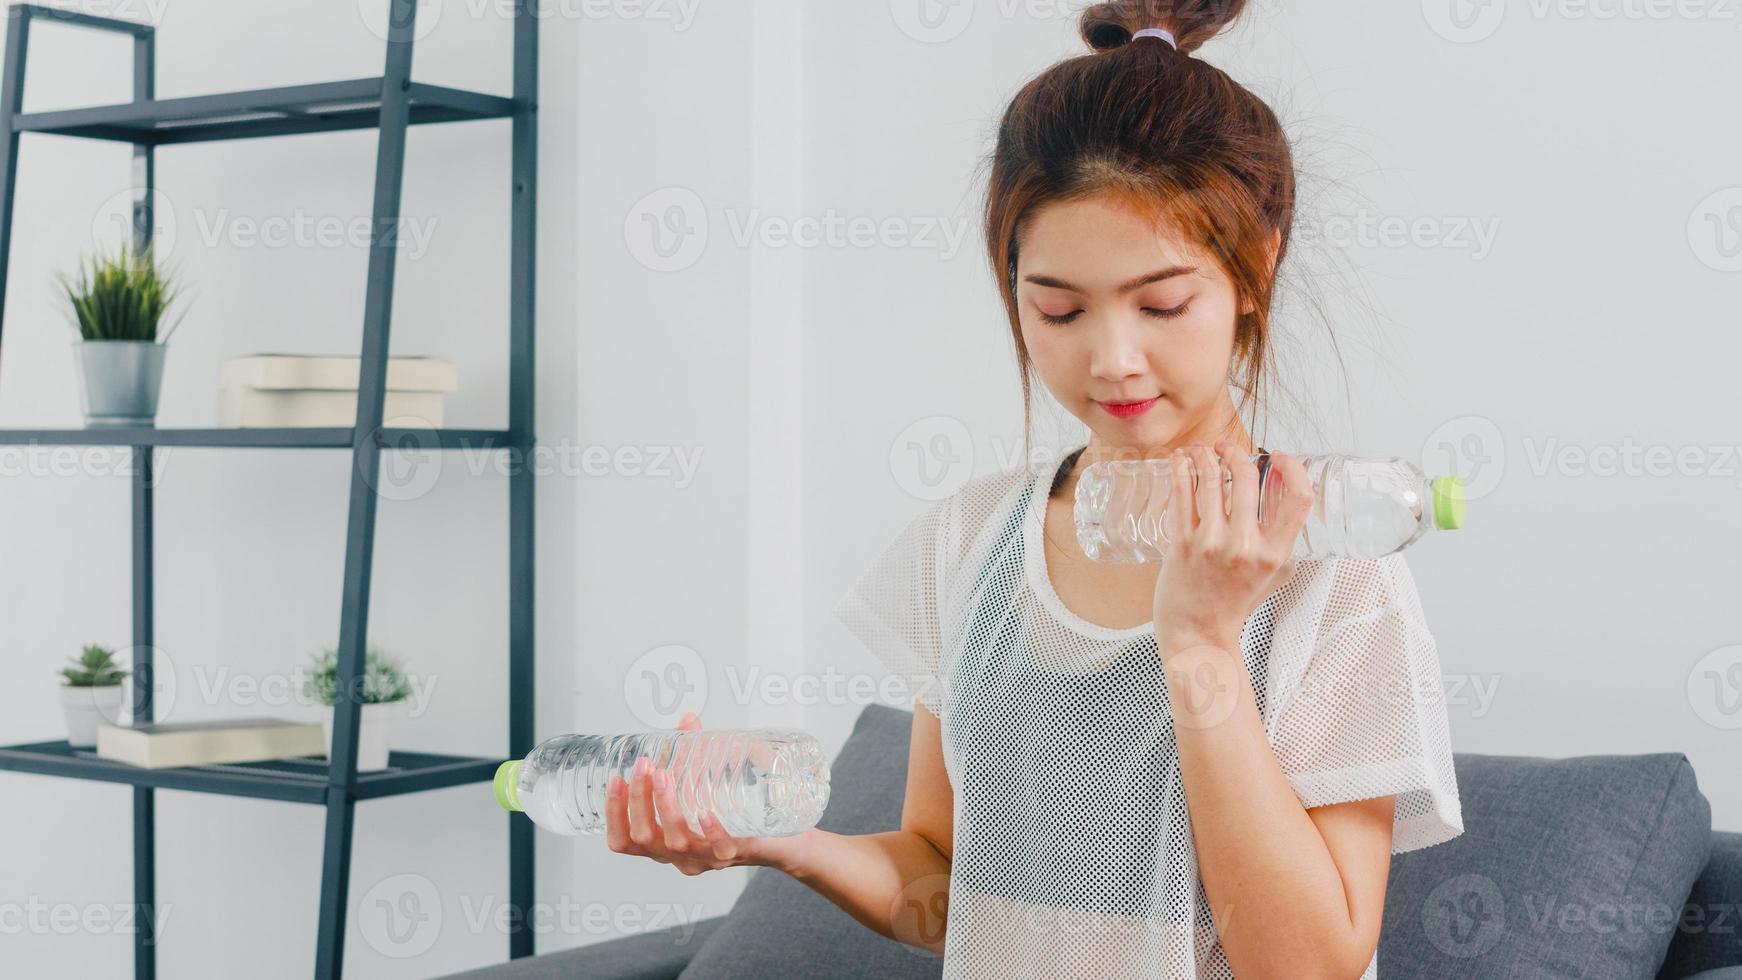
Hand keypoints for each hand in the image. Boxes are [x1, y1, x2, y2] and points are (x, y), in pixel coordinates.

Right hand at [605, 712, 812, 875]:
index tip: (616, 779)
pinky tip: (705, 812)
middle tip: (645, 766)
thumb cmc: (738, 812)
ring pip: (676, 841)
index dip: (614, 814)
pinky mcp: (735, 855)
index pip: (623, 841)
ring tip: (666, 774)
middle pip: (644, 838)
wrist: (784, 838)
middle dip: (639, 799)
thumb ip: (693, 754)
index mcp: (663, 843)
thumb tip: (687, 719)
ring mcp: (706, 858)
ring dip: (666, 806)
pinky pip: (718, 848)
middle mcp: (679, 856)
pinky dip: (710, 830)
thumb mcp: (707, 783)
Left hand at [1151, 442, 1313, 662]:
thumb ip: (1281, 534)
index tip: (1279, 457)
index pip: (1299, 498)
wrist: (1198, 631)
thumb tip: (1283, 486)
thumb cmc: (1234, 601)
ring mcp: (1211, 543)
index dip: (1292, 468)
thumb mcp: (1273, 572)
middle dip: (1237, 453)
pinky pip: (1181, 494)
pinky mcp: (1180, 542)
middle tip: (1228, 447)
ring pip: (1211, 480)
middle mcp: (1245, 546)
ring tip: (1202, 449)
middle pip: (1249, 478)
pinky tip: (1180, 459)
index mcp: (1274, 554)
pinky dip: (1180, 469)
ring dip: (1205, 455)